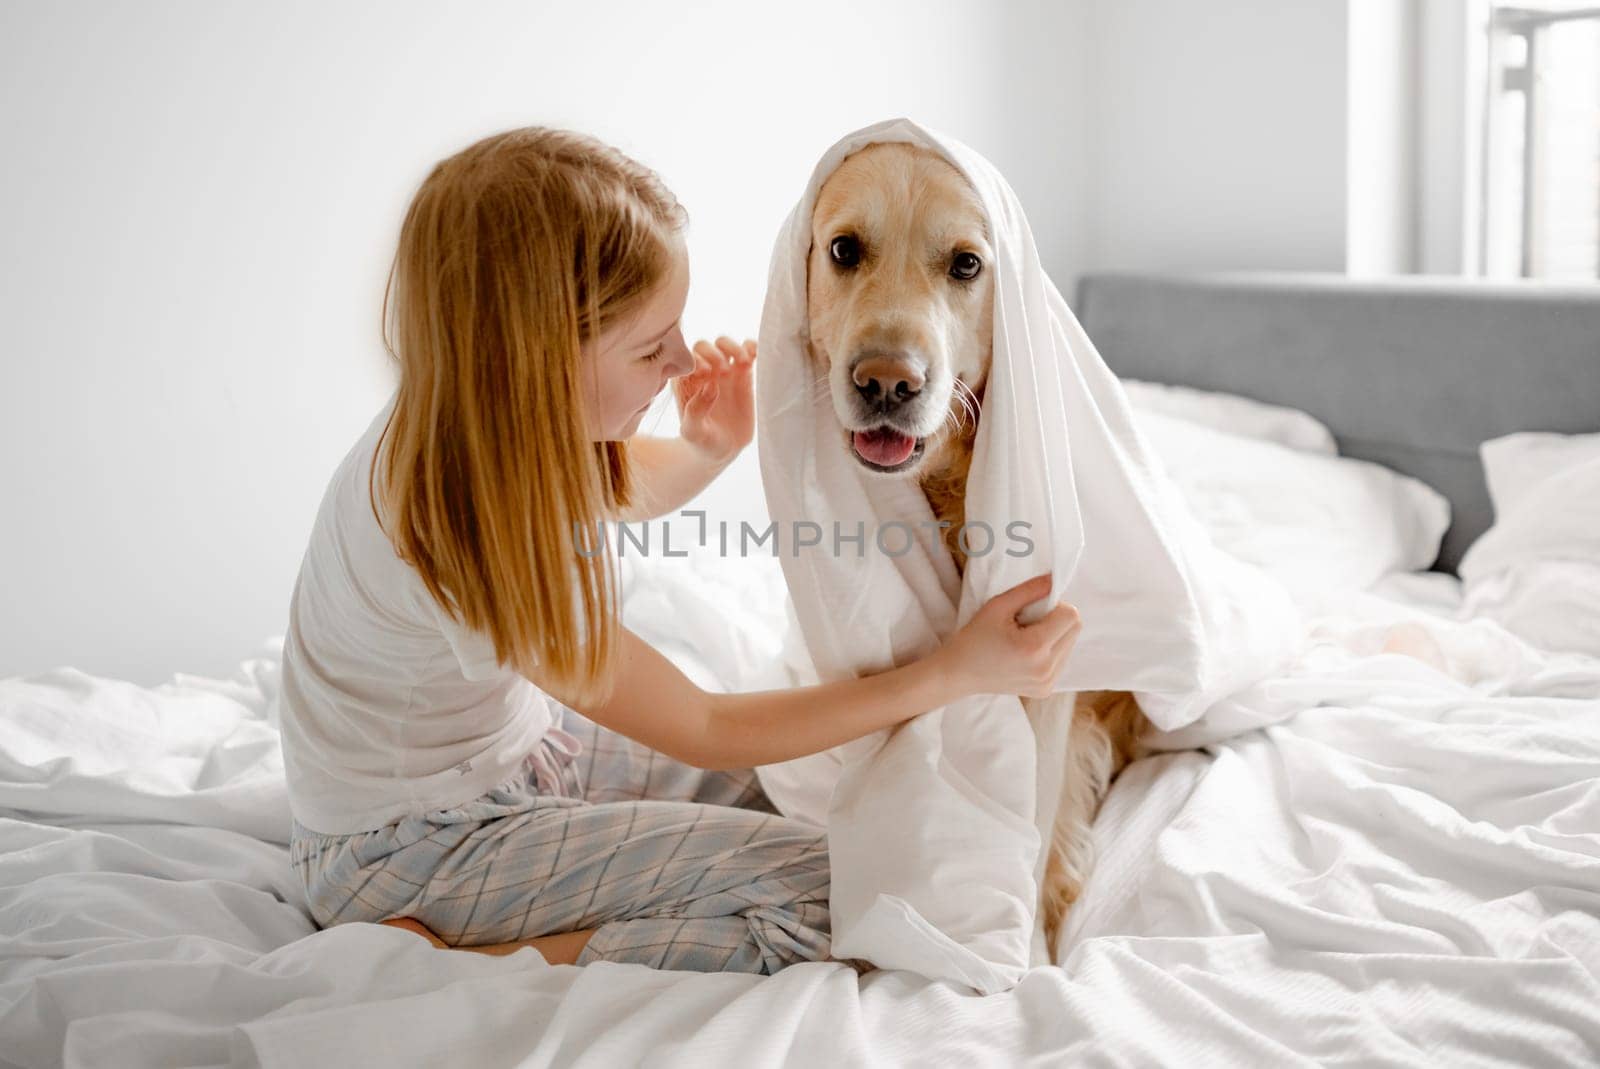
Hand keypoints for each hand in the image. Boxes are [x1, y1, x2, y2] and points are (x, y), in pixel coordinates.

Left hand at [676, 336, 755, 464]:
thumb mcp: (694, 432)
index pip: (686, 359)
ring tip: (743, 363)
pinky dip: (752, 347)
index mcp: (684, 382)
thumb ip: (696, 410)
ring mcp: (724, 371)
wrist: (723, 450)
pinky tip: (756, 355)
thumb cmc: (702, 441)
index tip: (706, 374)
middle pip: (704, 346)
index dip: (697, 361)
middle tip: (724, 373)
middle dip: (714, 354)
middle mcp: (703, 373)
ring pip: (724, 344)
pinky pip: (747, 351)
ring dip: (733, 348)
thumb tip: (710, 385)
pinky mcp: (744, 374)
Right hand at [936, 574, 1081, 698]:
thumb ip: (1030, 590)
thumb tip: (1055, 580)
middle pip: (1075, 629)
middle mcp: (1046, 669)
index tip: (1033, 608)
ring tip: (1025, 639)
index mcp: (1034, 647)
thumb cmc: (975, 637)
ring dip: (1055, 635)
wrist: (959, 674)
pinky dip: (1050, 651)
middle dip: (1057, 619)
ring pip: (1070, 645)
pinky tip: (1026, 654)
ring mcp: (1047, 682)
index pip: (1071, 616)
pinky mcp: (1046, 690)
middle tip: (1029, 621)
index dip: (1055, 605)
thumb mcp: (998, 606)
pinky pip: (1062, 660)